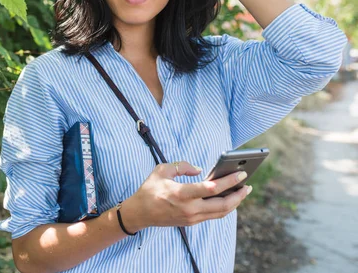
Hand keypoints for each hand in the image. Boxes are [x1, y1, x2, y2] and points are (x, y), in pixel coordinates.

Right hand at [121, 161, 250, 230]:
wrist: (140, 213)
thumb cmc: (150, 189)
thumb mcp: (162, 170)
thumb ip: (182, 166)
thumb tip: (200, 170)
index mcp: (181, 194)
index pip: (211, 189)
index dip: (228, 181)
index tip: (241, 174)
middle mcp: (189, 208)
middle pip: (222, 204)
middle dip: (238, 195)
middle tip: (248, 185)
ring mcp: (191, 217)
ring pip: (221, 213)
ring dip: (235, 203)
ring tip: (243, 192)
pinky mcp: (192, 222)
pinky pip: (214, 215)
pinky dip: (224, 207)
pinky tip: (229, 198)